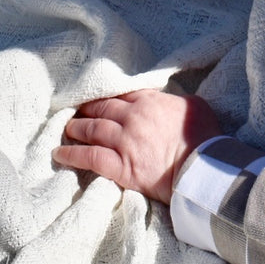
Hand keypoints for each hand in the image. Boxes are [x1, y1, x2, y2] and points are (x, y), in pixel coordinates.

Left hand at [52, 89, 221, 203]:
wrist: (204, 169)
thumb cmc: (205, 137)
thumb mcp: (194, 105)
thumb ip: (173, 100)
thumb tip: (166, 101)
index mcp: (149, 101)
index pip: (120, 94)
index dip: (105, 97)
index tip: (96, 100)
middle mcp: (133, 118)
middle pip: (101, 109)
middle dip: (86, 110)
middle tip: (75, 112)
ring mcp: (125, 142)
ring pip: (91, 130)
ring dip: (76, 129)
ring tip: (67, 130)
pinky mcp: (121, 167)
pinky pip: (90, 157)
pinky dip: (73, 155)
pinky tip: (60, 154)